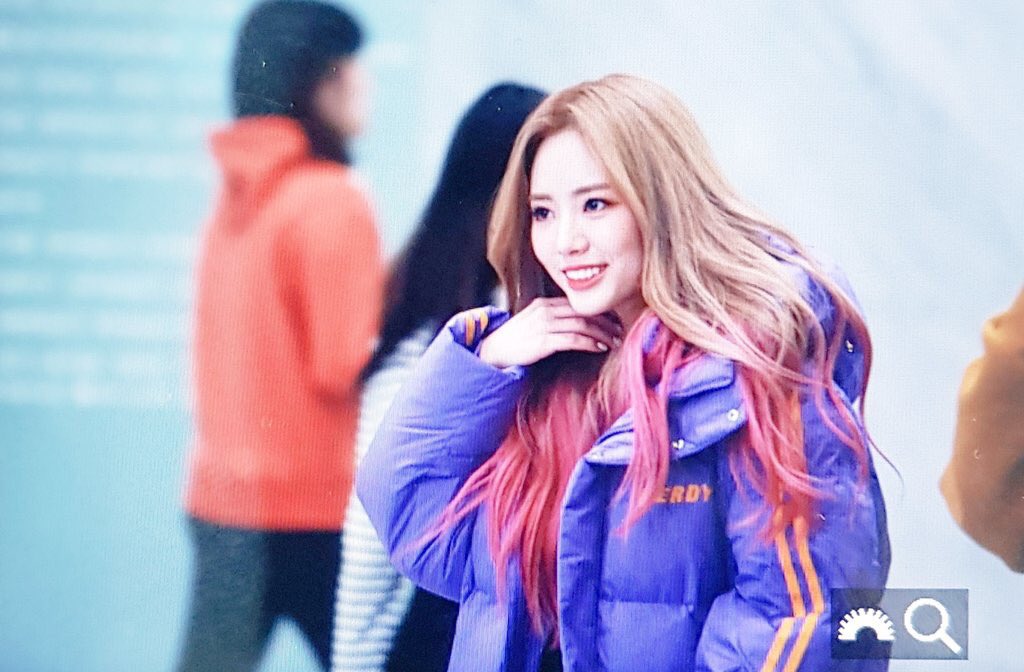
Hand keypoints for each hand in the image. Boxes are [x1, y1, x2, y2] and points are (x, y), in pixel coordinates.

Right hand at [478, 297, 622, 368]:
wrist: (492, 352)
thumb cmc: (513, 341)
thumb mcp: (532, 323)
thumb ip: (552, 320)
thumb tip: (574, 325)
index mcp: (544, 304)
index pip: (577, 304)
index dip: (598, 311)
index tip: (613, 320)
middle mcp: (545, 310)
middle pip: (583, 312)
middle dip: (606, 321)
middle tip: (620, 330)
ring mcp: (544, 325)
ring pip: (582, 324)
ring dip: (602, 333)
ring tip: (614, 341)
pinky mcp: (543, 341)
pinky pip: (573, 339)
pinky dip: (589, 342)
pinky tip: (599, 347)